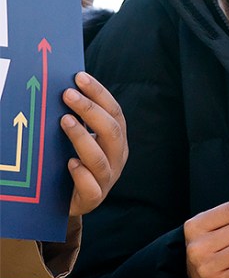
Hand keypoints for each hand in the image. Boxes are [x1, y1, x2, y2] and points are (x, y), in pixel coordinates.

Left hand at [61, 72, 127, 216]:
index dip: (99, 94)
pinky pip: (91, 187)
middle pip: (113, 132)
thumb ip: (76, 119)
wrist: (67, 200)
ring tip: (64, 120)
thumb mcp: (79, 138)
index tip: (79, 77)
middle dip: (91, 111)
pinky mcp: (93, 198)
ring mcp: (106, 180)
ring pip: (100, 159)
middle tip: (67, 94)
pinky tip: (70, 162)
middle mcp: (116, 159)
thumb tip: (63, 87)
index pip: (115, 113)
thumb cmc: (72, 162)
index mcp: (116, 141)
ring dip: (82, 137)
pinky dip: (81, 175)